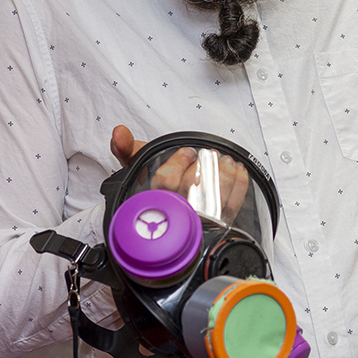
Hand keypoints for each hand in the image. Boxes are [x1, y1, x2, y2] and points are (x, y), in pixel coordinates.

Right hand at [110, 125, 249, 221]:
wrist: (167, 207)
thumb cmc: (153, 183)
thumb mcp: (137, 164)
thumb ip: (126, 147)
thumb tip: (118, 132)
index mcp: (154, 198)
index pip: (166, 182)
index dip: (179, 163)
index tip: (188, 152)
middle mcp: (174, 212)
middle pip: (192, 192)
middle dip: (206, 170)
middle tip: (211, 155)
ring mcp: (196, 222)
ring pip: (214, 202)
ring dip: (225, 177)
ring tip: (226, 162)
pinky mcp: (216, 225)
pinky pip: (230, 209)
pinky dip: (239, 187)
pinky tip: (239, 171)